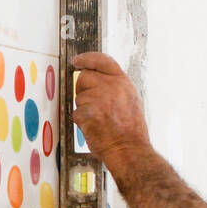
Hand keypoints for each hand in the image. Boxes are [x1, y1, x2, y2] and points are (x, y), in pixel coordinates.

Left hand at [70, 52, 150, 166]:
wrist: (129, 149)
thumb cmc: (130, 130)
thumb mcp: (130, 100)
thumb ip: (114, 87)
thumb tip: (97, 80)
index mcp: (122, 82)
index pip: (102, 60)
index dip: (86, 59)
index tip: (77, 60)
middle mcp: (110, 86)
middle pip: (84, 77)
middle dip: (83, 89)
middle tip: (93, 105)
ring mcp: (98, 99)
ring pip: (79, 97)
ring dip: (85, 109)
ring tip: (100, 120)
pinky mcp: (87, 112)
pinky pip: (76, 113)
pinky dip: (82, 122)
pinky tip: (95, 128)